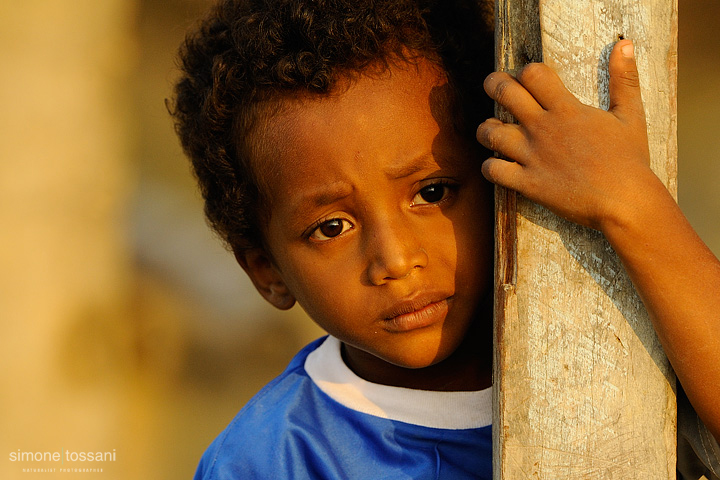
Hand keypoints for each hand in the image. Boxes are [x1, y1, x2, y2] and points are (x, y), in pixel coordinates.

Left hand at [476, 39, 659, 232]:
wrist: (624, 203)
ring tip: (491, 129)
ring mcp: (532, 156)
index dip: (525, 72)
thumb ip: (625, 79)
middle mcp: (543, 129)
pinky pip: (493, 170)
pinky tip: (496, 165)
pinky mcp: (527, 183)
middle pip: (504, 93)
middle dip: (494, 84)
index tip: (526, 78)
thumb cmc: (630, 160)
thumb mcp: (631, 115)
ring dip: (485, 128)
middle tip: (494, 86)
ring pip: (490, 132)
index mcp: (566, 109)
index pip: (532, 74)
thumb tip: (624, 45)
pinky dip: (489, 167)